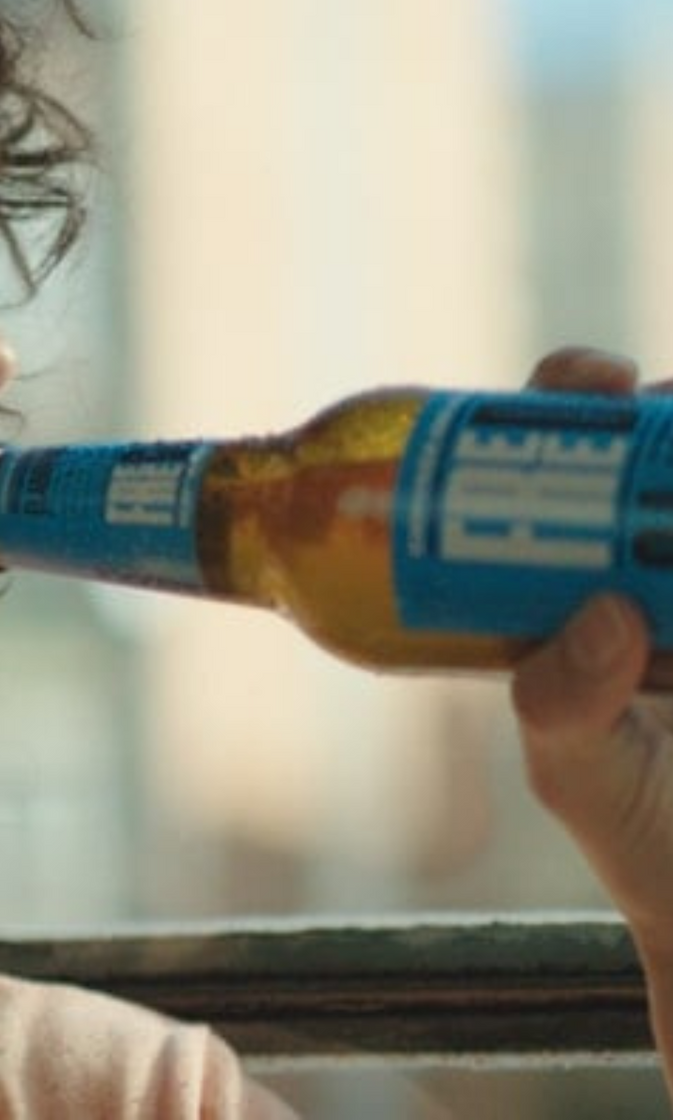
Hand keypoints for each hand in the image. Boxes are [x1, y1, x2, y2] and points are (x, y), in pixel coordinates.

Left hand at [513, 348, 672, 1078]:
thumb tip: (601, 615)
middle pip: (657, 450)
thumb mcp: (578, 774)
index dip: (566, 405)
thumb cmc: (647, 842)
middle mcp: (654, 568)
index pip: (562, 466)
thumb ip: (565, 705)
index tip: (587, 381)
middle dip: (660, 407)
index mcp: (576, 584)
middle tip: (660, 394)